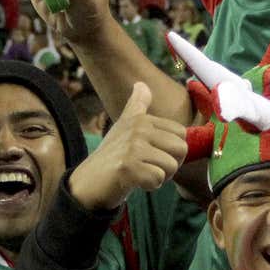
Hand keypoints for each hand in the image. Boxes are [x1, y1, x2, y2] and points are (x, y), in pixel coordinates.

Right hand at [68, 82, 187, 210]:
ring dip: (160, 177)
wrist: (88, 181)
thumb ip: (137, 105)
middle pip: (181, 149)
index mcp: (141, 119)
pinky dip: (149, 185)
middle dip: (170, 164)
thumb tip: (142, 84)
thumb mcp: (124, 126)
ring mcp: (132, 147)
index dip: (172, 149)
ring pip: (171, 165)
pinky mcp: (128, 167)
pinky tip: (134, 182)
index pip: (181, 133)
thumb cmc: (111, 156)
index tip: (153, 154)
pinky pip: (158, 178)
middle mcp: (138, 128)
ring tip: (141, 174)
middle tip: (149, 166)